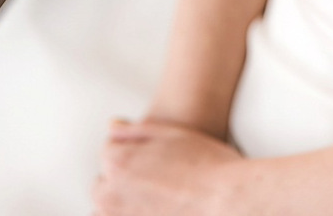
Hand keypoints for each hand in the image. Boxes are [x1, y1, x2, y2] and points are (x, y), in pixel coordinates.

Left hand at [91, 117, 242, 215]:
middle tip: (154, 182)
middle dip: (120, 182)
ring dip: (121, 205)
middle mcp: (112, 195)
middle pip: (102, 186)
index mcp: (118, 162)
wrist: (229, 201)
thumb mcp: (170, 133)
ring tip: (155, 199)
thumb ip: (133, 130)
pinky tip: (155, 211)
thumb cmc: (205, 165)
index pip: (108, 153)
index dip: (131, 152)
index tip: (151, 159)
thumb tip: (112, 126)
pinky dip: (132, 215)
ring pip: (106, 211)